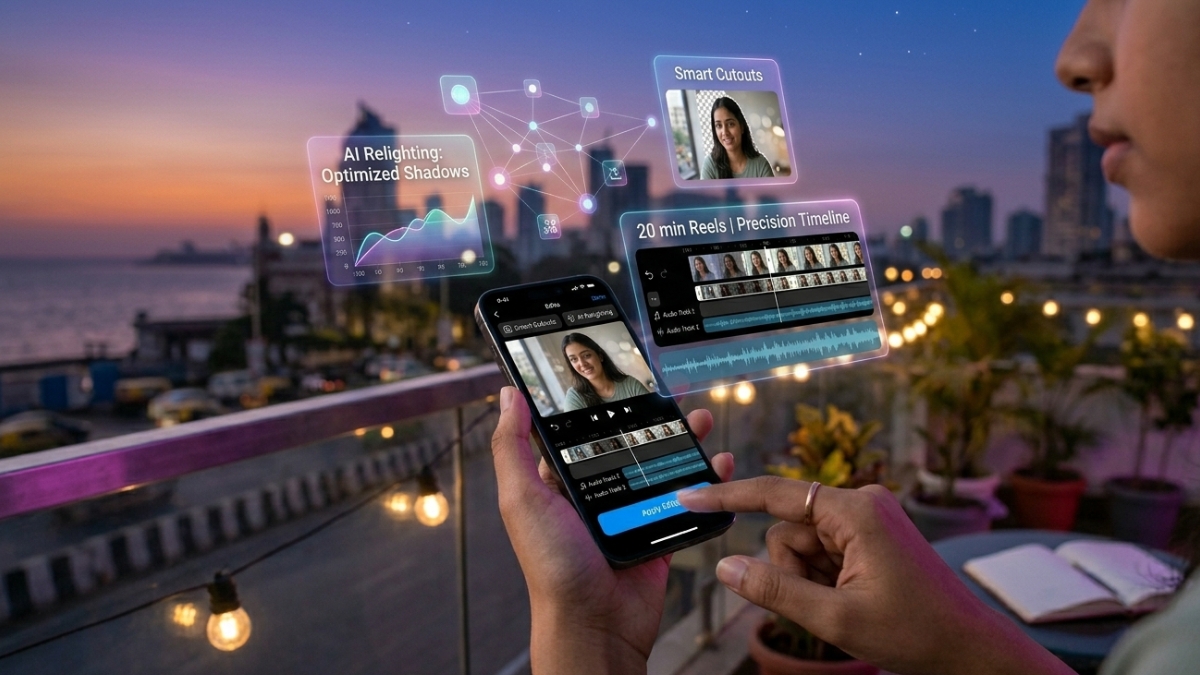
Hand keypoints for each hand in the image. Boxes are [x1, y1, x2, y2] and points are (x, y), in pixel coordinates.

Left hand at [490, 389, 733, 674]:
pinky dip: (706, 481)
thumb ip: (513, 448)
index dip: (598, 407)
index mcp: (559, 484)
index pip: (580, 434)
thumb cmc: (552, 567)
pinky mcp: (660, 533)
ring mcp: (630, 514)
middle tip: (673, 395)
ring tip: (703, 420)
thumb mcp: (522, 499)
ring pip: (661, 467)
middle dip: (652, 420)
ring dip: (684, 442)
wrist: (595, 624)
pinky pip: (687, 500)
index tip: (619, 378)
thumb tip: (508, 396)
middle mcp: (595, 495)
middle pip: (628, 445)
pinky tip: (721, 462)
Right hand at [677, 478, 1074, 674]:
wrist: (970, 649)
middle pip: (788, 529)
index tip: (690, 495)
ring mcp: (868, 518)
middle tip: (829, 604)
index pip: (776, 494)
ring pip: (803, 544)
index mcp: (856, 511)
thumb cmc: (915, 633)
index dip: (728, 497)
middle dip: (794, 570)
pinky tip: (855, 599)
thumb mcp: (836, 618)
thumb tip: (725, 568)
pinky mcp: (872, 534)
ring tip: (847, 605)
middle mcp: (862, 503)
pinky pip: (824, 551)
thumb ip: (775, 591)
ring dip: (811, 579)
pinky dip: (826, 578)